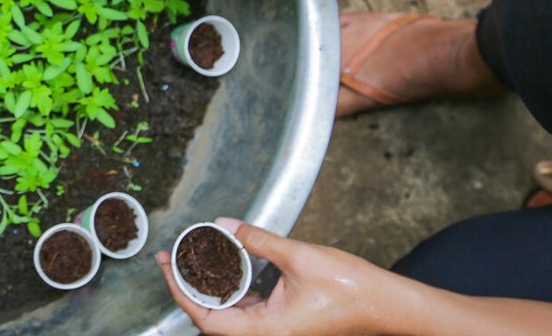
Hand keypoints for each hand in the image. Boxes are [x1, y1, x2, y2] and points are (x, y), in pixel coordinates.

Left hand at [157, 218, 410, 335]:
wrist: (386, 304)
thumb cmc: (350, 288)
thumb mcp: (298, 256)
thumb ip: (257, 240)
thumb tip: (224, 226)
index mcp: (266, 331)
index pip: (206, 317)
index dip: (180, 292)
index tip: (165, 266)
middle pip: (212, 319)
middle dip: (189, 288)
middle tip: (171, 259)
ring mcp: (276, 332)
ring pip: (229, 315)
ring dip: (211, 289)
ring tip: (193, 260)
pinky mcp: (284, 323)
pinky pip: (248, 310)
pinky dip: (233, 290)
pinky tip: (226, 267)